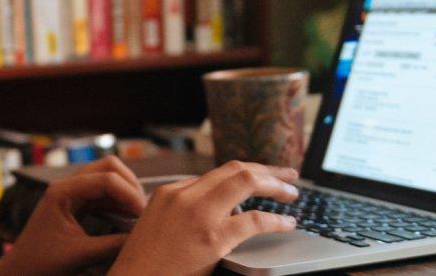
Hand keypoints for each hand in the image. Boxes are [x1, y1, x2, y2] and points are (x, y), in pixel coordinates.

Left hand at [0, 156, 147, 275]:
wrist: (18, 273)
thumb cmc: (40, 264)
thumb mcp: (79, 255)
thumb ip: (112, 245)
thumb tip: (142, 238)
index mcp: (62, 191)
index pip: (106, 178)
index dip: (129, 194)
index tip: (144, 215)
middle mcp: (66, 186)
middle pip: (108, 167)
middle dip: (130, 185)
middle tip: (143, 210)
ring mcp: (70, 194)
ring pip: (106, 179)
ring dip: (125, 193)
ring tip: (139, 215)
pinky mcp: (74, 205)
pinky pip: (101, 195)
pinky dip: (117, 203)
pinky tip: (127, 219)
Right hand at [108, 161, 299, 275]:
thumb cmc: (143, 266)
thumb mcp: (156, 226)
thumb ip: (182, 212)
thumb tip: (217, 211)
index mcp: (169, 192)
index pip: (216, 173)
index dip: (245, 174)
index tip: (262, 178)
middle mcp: (183, 195)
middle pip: (234, 168)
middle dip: (266, 170)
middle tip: (288, 175)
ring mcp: (198, 214)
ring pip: (246, 181)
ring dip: (275, 185)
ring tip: (292, 193)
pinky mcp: (211, 238)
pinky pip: (254, 220)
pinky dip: (276, 219)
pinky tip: (287, 223)